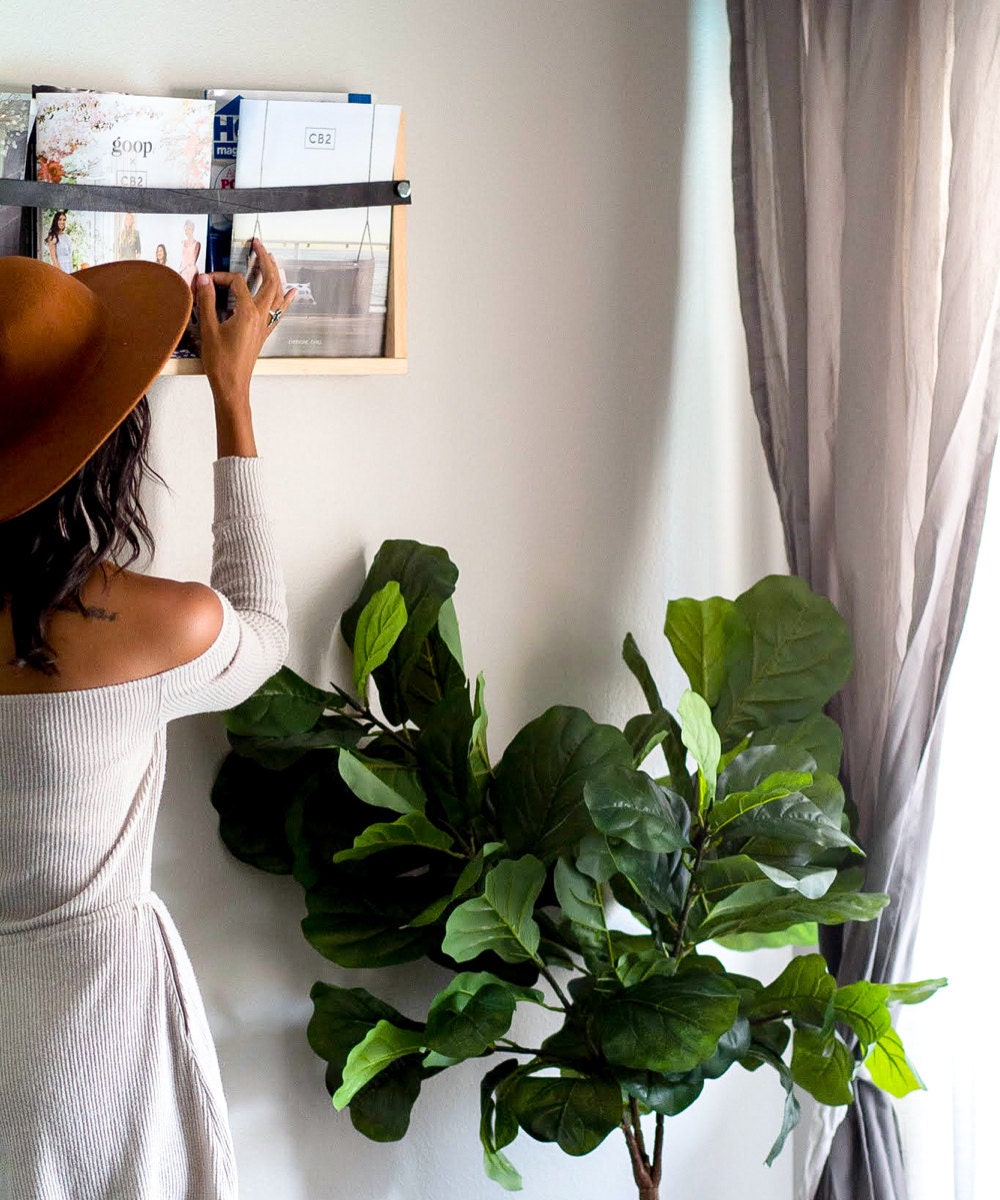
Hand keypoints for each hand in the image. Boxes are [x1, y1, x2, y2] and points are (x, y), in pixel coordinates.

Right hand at [194, 237, 296, 401]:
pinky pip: (279, 311)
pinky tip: (292, 292)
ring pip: (277, 293)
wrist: (233, 386)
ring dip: (275, 273)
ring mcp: (265, 325)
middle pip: (269, 281)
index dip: (221, 277)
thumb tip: (203, 278)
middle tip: (258, 244)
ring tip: (272, 258)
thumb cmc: (220, 362)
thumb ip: (206, 301)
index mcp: (248, 313)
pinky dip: (285, 299)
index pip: (238, 282)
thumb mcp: (209, 329)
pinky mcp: (264, 333)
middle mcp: (261, 316)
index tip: (206, 281)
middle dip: (264, 260)